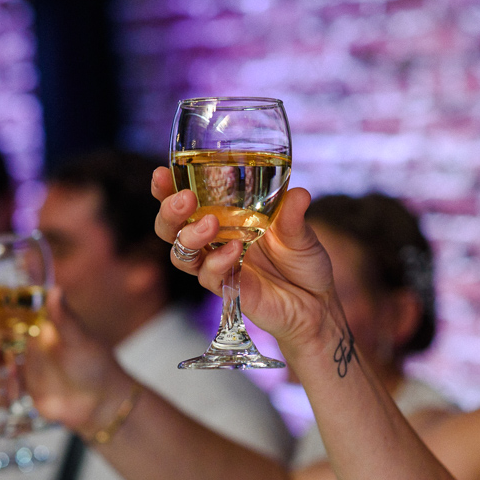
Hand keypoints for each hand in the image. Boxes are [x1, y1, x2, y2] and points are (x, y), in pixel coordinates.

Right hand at [0, 287, 134, 436]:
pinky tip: (13, 396)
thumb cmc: (95, 364)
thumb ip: (64, 318)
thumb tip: (56, 290)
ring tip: (6, 374)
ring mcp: (17, 369)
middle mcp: (21, 345)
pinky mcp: (18, 393)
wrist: (101, 403)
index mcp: (32, 325)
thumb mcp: (79, 339)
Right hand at [151, 167, 339, 349]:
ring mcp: (218, 267)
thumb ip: (294, 215)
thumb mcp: (301, 233)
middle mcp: (214, 243)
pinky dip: (218, 261)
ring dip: (189, 235)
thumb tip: (298, 194)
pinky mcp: (227, 290)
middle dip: (169, 212)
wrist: (317, 304)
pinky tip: (235, 249)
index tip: (162, 174)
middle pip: (171, 229)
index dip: (167, 189)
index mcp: (224, 219)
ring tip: (210, 223)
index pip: (186, 202)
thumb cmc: (303, 263)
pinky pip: (210, 276)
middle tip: (184, 199)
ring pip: (181, 254)